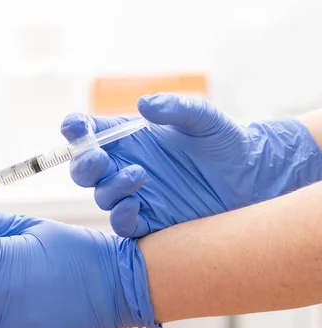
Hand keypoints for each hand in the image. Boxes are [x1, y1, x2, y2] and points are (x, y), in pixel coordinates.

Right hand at [61, 93, 321, 236]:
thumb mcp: (205, 120)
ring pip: (100, 195)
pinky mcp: (147, 220)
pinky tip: (135, 205)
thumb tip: (144, 104)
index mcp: (131, 138)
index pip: (91, 132)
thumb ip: (175, 109)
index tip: (74, 127)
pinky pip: (120, 223)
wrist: (253, 181)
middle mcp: (126, 166)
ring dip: (110, 186)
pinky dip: (120, 216)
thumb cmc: (227, 144)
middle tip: (100, 158)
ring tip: (139, 176)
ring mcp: (134, 194)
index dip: (76, 129)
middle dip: (83, 163)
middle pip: (85, 168)